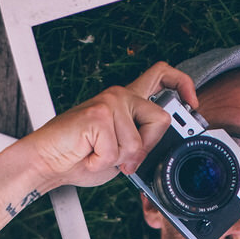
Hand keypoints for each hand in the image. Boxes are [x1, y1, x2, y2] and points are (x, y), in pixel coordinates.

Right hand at [24, 62, 198, 189]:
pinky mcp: (98, 114)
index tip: (192, 104)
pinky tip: (88, 155)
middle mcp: (120, 96)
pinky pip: (116, 152)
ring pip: (138, 143)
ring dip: (118, 161)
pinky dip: (102, 163)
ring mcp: (109, 102)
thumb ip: (141, 144)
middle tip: (123, 159)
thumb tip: (163, 146)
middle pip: (161, 119)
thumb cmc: (80, 158)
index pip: (162, 74)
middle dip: (146, 148)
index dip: (184, 85)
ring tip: (96, 155)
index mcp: (127, 101)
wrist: (47, 162)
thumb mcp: (120, 154)